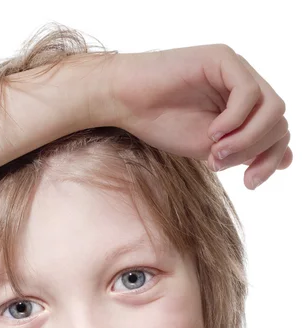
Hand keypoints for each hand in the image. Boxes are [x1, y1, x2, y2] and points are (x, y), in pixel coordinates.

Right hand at [105, 44, 291, 189]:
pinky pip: (248, 93)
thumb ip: (245, 152)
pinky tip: (212, 133)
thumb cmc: (160, 124)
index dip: (272, 160)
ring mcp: (236, 71)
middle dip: (257, 152)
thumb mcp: (209, 149)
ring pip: (272, 108)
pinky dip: (235, 120)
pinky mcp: (222, 60)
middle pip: (279, 122)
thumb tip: (287, 162)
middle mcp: (245, 87)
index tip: (250, 182)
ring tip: (216, 152)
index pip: (278, 132)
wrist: (125, 103)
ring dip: (248, 139)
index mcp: (244, 109)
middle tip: (219, 164)